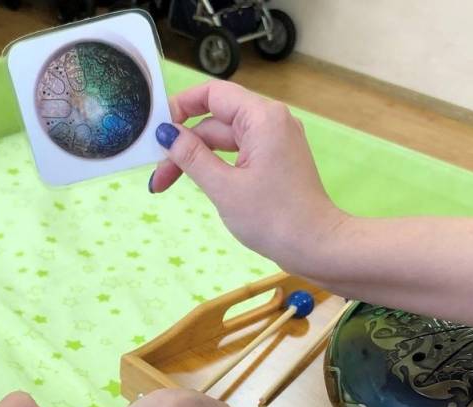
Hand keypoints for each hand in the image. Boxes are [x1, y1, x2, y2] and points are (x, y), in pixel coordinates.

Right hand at [150, 80, 346, 275]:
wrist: (316, 246)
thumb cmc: (273, 218)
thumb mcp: (223, 187)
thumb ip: (191, 156)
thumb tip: (165, 134)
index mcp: (262, 118)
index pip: (213, 94)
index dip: (180, 106)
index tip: (156, 131)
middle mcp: (270, 121)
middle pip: (215, 121)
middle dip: (183, 145)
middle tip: (158, 176)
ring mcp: (275, 141)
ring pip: (223, 139)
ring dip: (196, 158)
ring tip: (166, 184)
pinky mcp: (275, 160)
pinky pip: (237, 152)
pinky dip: (215, 165)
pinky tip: (197, 182)